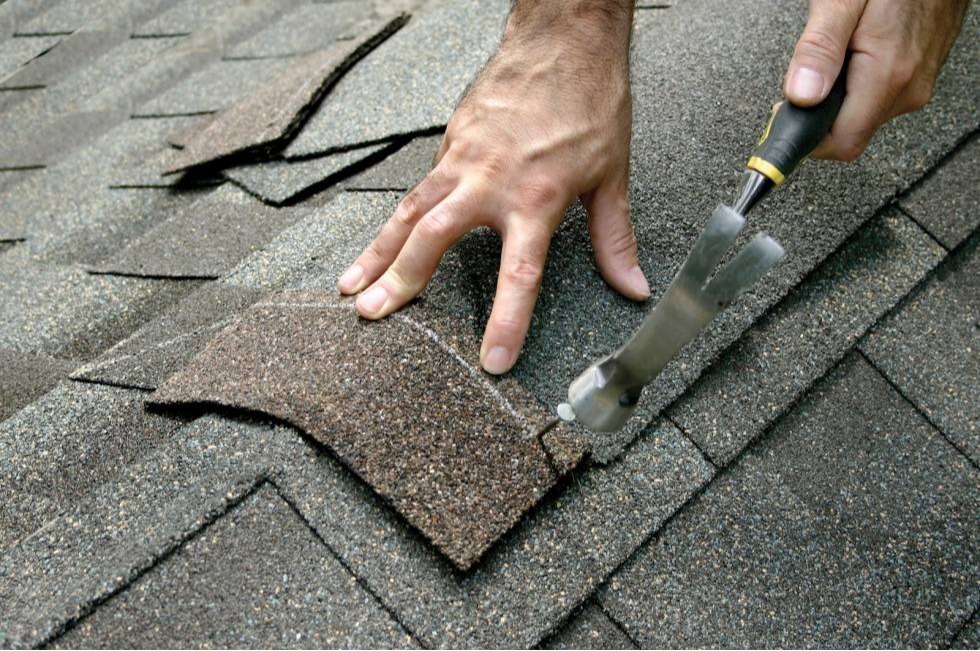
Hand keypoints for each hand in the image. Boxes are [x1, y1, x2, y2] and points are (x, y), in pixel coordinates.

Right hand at [337, 1, 646, 374]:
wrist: (564, 37)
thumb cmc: (590, 101)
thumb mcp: (613, 174)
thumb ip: (613, 238)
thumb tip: (633, 286)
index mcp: (536, 198)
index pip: (518, 275)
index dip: (505, 322)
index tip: (492, 361)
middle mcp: (490, 182)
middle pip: (433, 239)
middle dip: (399, 281)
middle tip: (371, 314)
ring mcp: (462, 159)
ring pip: (408, 210)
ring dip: (376, 251)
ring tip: (349, 285)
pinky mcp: (450, 140)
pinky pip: (420, 185)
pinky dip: (398, 216)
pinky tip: (385, 240)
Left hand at [784, 0, 967, 160]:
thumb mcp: (840, 3)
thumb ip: (819, 50)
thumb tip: (801, 96)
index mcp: (886, 76)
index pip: (841, 143)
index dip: (807, 140)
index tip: (785, 122)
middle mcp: (907, 88)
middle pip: (849, 132)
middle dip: (819, 115)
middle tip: (805, 79)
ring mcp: (916, 84)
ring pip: (861, 116)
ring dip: (837, 98)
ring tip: (835, 57)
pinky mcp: (918, 76)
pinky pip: (877, 98)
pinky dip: (855, 86)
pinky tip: (853, 56)